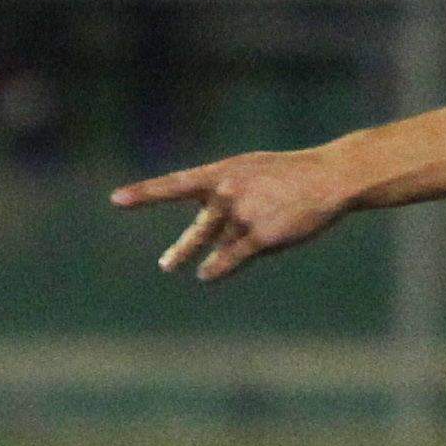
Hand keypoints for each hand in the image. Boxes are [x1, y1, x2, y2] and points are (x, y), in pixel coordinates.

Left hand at [113, 149, 352, 281]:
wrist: (328, 178)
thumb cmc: (291, 174)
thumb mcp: (251, 171)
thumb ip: (225, 195)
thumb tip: (210, 231)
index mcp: (222, 173)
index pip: (176, 184)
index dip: (145, 193)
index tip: (116, 200)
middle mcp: (228, 194)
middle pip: (197, 226)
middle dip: (181, 247)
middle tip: (164, 265)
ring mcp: (243, 216)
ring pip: (214, 242)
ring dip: (191, 254)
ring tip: (171, 266)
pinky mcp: (261, 237)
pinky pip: (232, 257)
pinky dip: (218, 266)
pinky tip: (206, 274)